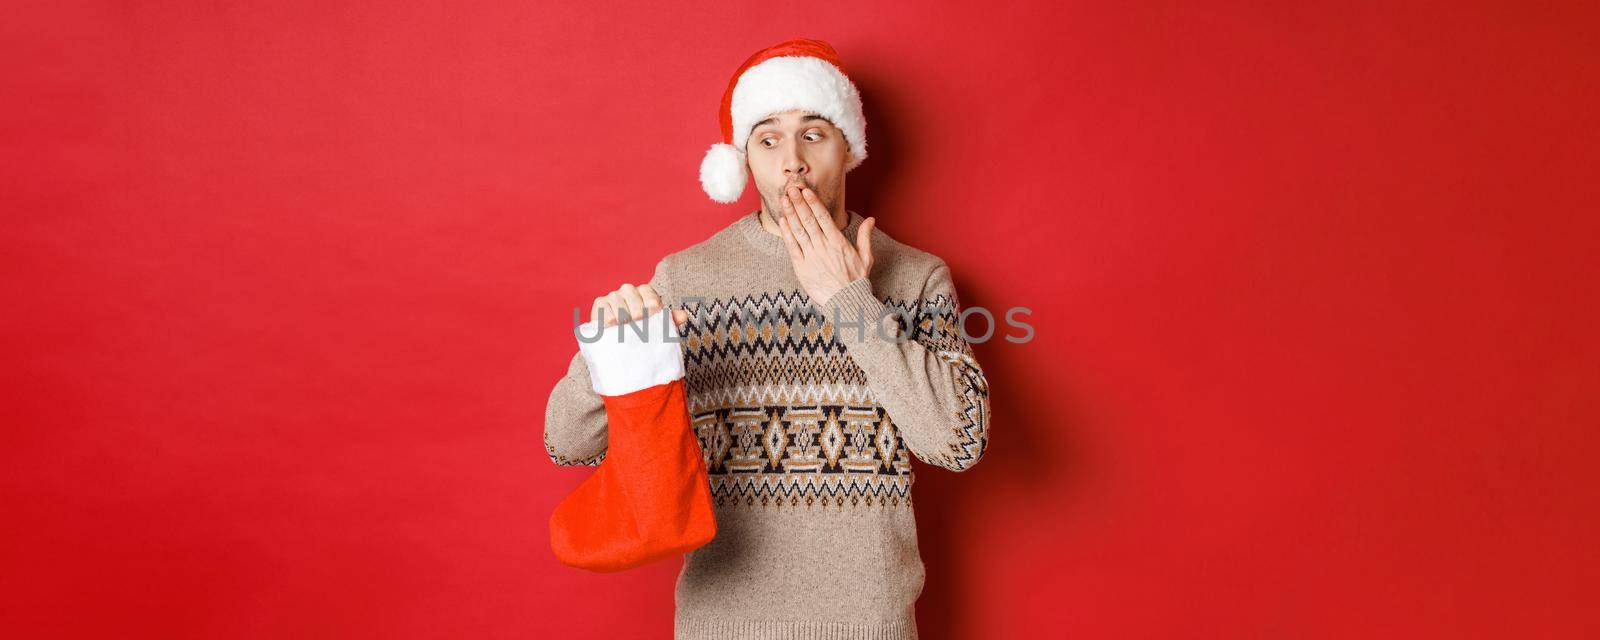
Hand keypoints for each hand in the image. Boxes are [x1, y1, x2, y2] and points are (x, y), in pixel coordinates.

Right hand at [590, 283, 688, 328]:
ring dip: (621, 315)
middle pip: (631, 294)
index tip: (652, 315)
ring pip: (617, 300)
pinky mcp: (599, 303)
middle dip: (636, 310)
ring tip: (624, 327)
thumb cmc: (643, 333)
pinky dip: (606, 315)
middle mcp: (628, 290)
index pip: (648, 293)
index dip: (651, 304)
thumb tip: (683, 316)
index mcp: (645, 293)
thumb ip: (670, 321)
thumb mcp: (657, 328)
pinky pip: (602, 305)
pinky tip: (611, 325)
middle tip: (637, 322)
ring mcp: (613, 296)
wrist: (620, 345)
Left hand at [776, 185, 875, 305]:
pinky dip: (786, 233)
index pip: (823, 217)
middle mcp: (823, 246)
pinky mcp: (801, 267)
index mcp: (837, 242)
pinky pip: (792, 247)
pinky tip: (783, 221)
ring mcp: (811, 256)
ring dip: (790, 213)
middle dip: (798, 202)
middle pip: (808, 220)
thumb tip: (872, 219)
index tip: (806, 191)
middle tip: (791, 188)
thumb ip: (865, 236)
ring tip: (784, 199)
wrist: (846, 302)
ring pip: (798, 230)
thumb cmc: (856, 280)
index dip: (813, 202)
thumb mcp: (866, 257)